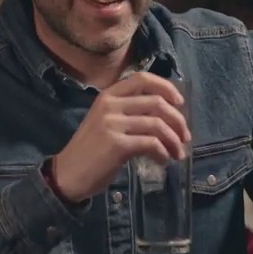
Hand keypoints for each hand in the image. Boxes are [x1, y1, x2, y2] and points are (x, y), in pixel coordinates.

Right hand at [53, 72, 190, 202]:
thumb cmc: (90, 150)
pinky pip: (151, 143)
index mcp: (108, 95)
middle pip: (157, 102)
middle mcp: (110, 105)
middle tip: (185, 137)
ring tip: (177, 153)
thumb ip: (130, 113)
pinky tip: (164, 160)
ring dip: (174, 140)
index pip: (142, 79)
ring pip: (157, 124)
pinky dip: (163, 152)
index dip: (166, 87)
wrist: (67, 174)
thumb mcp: (106, 122)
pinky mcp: (117, 144)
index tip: (179, 103)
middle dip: (177, 120)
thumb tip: (167, 116)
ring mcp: (112, 124)